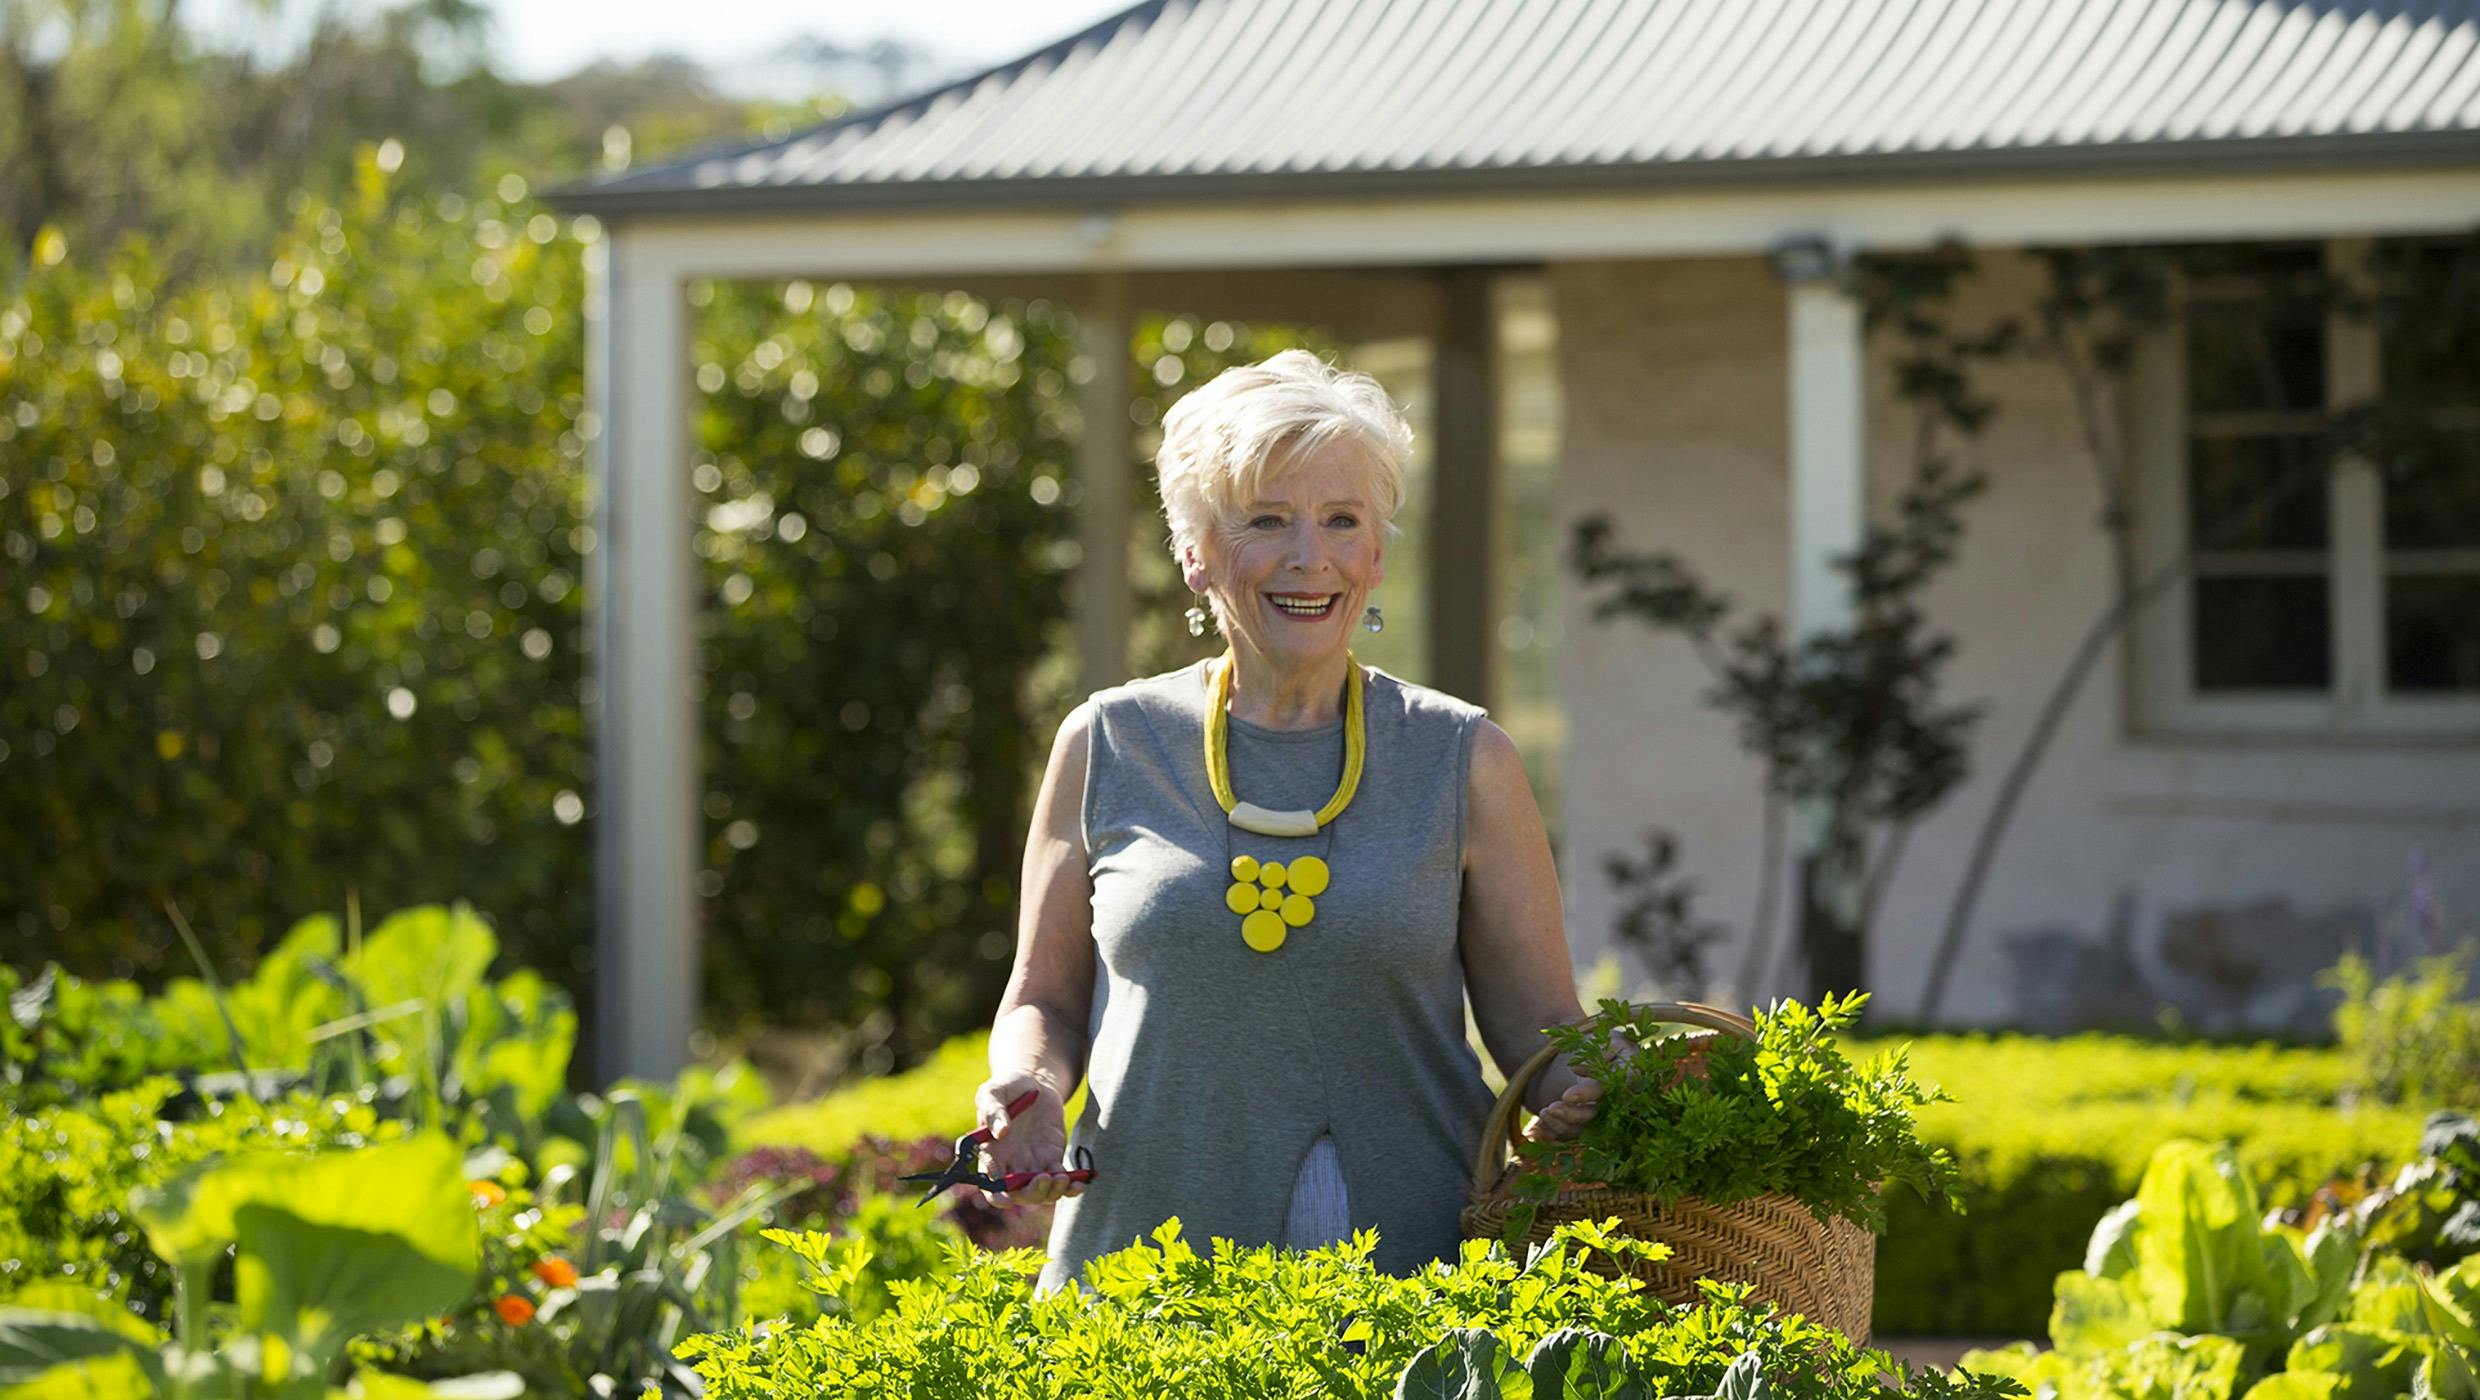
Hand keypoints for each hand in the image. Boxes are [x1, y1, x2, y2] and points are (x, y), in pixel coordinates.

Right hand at [970, 1075, 1083, 1205]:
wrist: (1035, 1083)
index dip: (997, 1196)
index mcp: (991, 1154)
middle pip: (1019, 1194)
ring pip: (1041, 1192)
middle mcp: (1010, 1165)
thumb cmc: (1008, 1087)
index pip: (990, 1185)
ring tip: (1063, 1177)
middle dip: (1032, 1194)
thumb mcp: (994, 1092)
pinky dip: (1070, 1187)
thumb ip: (993, 1111)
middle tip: (1046, 1178)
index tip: (1008, 1199)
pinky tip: (1079, 1184)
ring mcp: (1032, 1165)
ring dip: (1052, 1192)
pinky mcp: (1052, 1159)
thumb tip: (1001, 1132)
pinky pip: (1061, 1181)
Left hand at [1525, 1024, 1629, 1143]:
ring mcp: (1606, 1118)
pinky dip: (1557, 1132)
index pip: (1608, 1090)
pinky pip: (1574, 1135)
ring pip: (1585, 1130)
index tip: (1567, 1095)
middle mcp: (1621, 1104)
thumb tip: (1577, 1070)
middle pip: (1598, 1116)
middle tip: (1551, 1108)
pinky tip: (1542, 1125)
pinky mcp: (1591, 1125)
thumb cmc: (1606, 1044)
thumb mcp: (1606, 1040)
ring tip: (1544, 1112)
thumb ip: (1598, 1052)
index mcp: (1630, 1079)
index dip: (1588, 1094)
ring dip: (1562, 1125)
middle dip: (1574, 1115)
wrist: (1601, 1056)